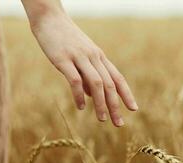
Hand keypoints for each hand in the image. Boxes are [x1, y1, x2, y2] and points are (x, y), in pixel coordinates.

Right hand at [30, 12, 137, 126]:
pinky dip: (79, 95)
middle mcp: (94, 57)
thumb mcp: (82, 57)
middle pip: (110, 84)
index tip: (133, 109)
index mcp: (99, 57)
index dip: (126, 94)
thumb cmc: (66, 40)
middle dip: (116, 105)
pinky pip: (75, 80)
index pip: (117, 78)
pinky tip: (80, 107)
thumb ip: (88, 76)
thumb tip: (93, 96)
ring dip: (101, 103)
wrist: (49, 19)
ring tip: (102, 119)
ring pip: (96, 83)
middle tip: (119, 123)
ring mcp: (79, 57)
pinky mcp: (63, 59)